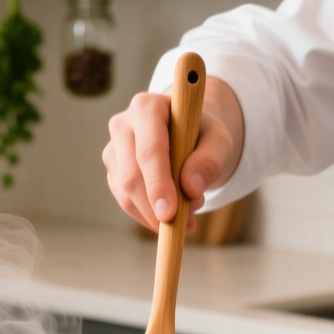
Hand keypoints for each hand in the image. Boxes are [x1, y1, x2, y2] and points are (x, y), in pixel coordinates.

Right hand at [103, 77, 243, 233]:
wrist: (187, 132)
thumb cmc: (202, 133)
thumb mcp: (219, 140)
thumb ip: (210, 160)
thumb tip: (191, 188)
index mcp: (148, 107)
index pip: (150, 151)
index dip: (158, 184)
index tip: (169, 213)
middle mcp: (122, 124)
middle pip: (132, 176)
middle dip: (155, 207)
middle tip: (186, 226)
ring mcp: (113, 148)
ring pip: (125, 193)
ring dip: (155, 214)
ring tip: (188, 216)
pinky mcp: (113, 170)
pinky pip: (125, 201)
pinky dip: (148, 215)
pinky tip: (172, 214)